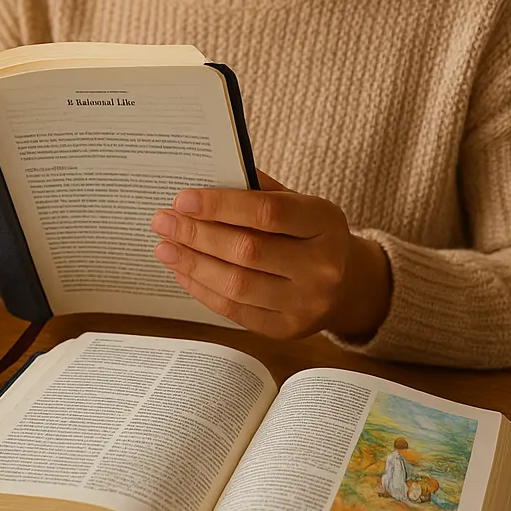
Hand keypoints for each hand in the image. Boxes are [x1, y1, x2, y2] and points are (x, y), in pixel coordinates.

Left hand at [149, 171, 390, 341]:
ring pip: (237, 285)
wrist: (347, 284)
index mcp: (326, 223)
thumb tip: (203, 180)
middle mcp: (322, 267)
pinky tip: (182, 271)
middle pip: (247, 251)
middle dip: (197, 235)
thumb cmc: (309, 233)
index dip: (221, 206)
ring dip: (192, 264)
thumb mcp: (297, 203)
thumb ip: (257, 190)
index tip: (183, 199)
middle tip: (162, 221)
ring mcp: (306, 303)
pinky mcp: (287, 329)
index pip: (267, 213)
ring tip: (164, 247)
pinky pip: (235, 310)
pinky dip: (202, 289)